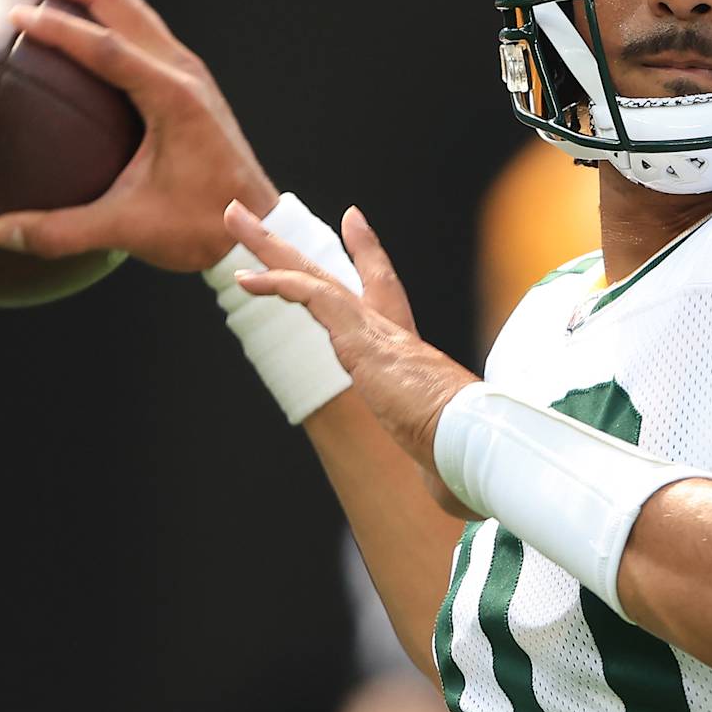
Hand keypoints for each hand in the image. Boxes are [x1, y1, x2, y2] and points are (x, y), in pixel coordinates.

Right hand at [0, 0, 279, 271]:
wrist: (253, 224)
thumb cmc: (199, 227)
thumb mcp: (130, 230)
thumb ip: (63, 232)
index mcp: (173, 97)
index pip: (108, 47)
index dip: (59, 27)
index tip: (12, 14)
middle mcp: (182, 72)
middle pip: (118, 2)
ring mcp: (186, 71)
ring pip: (128, 7)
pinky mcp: (183, 80)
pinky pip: (134, 31)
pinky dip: (95, 16)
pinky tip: (59, 29)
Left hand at [223, 200, 475, 472]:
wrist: (478, 442)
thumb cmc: (470, 454)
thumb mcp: (443, 460)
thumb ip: (437, 470)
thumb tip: (447, 497)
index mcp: (407, 354)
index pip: (383, 290)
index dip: (367, 253)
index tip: (352, 221)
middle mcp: (390, 331)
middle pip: (334, 273)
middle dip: (291, 246)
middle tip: (256, 215)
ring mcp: (375, 331)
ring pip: (313, 274)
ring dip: (270, 248)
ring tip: (234, 220)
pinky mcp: (362, 338)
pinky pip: (314, 297)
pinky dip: (281, 283)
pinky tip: (247, 278)